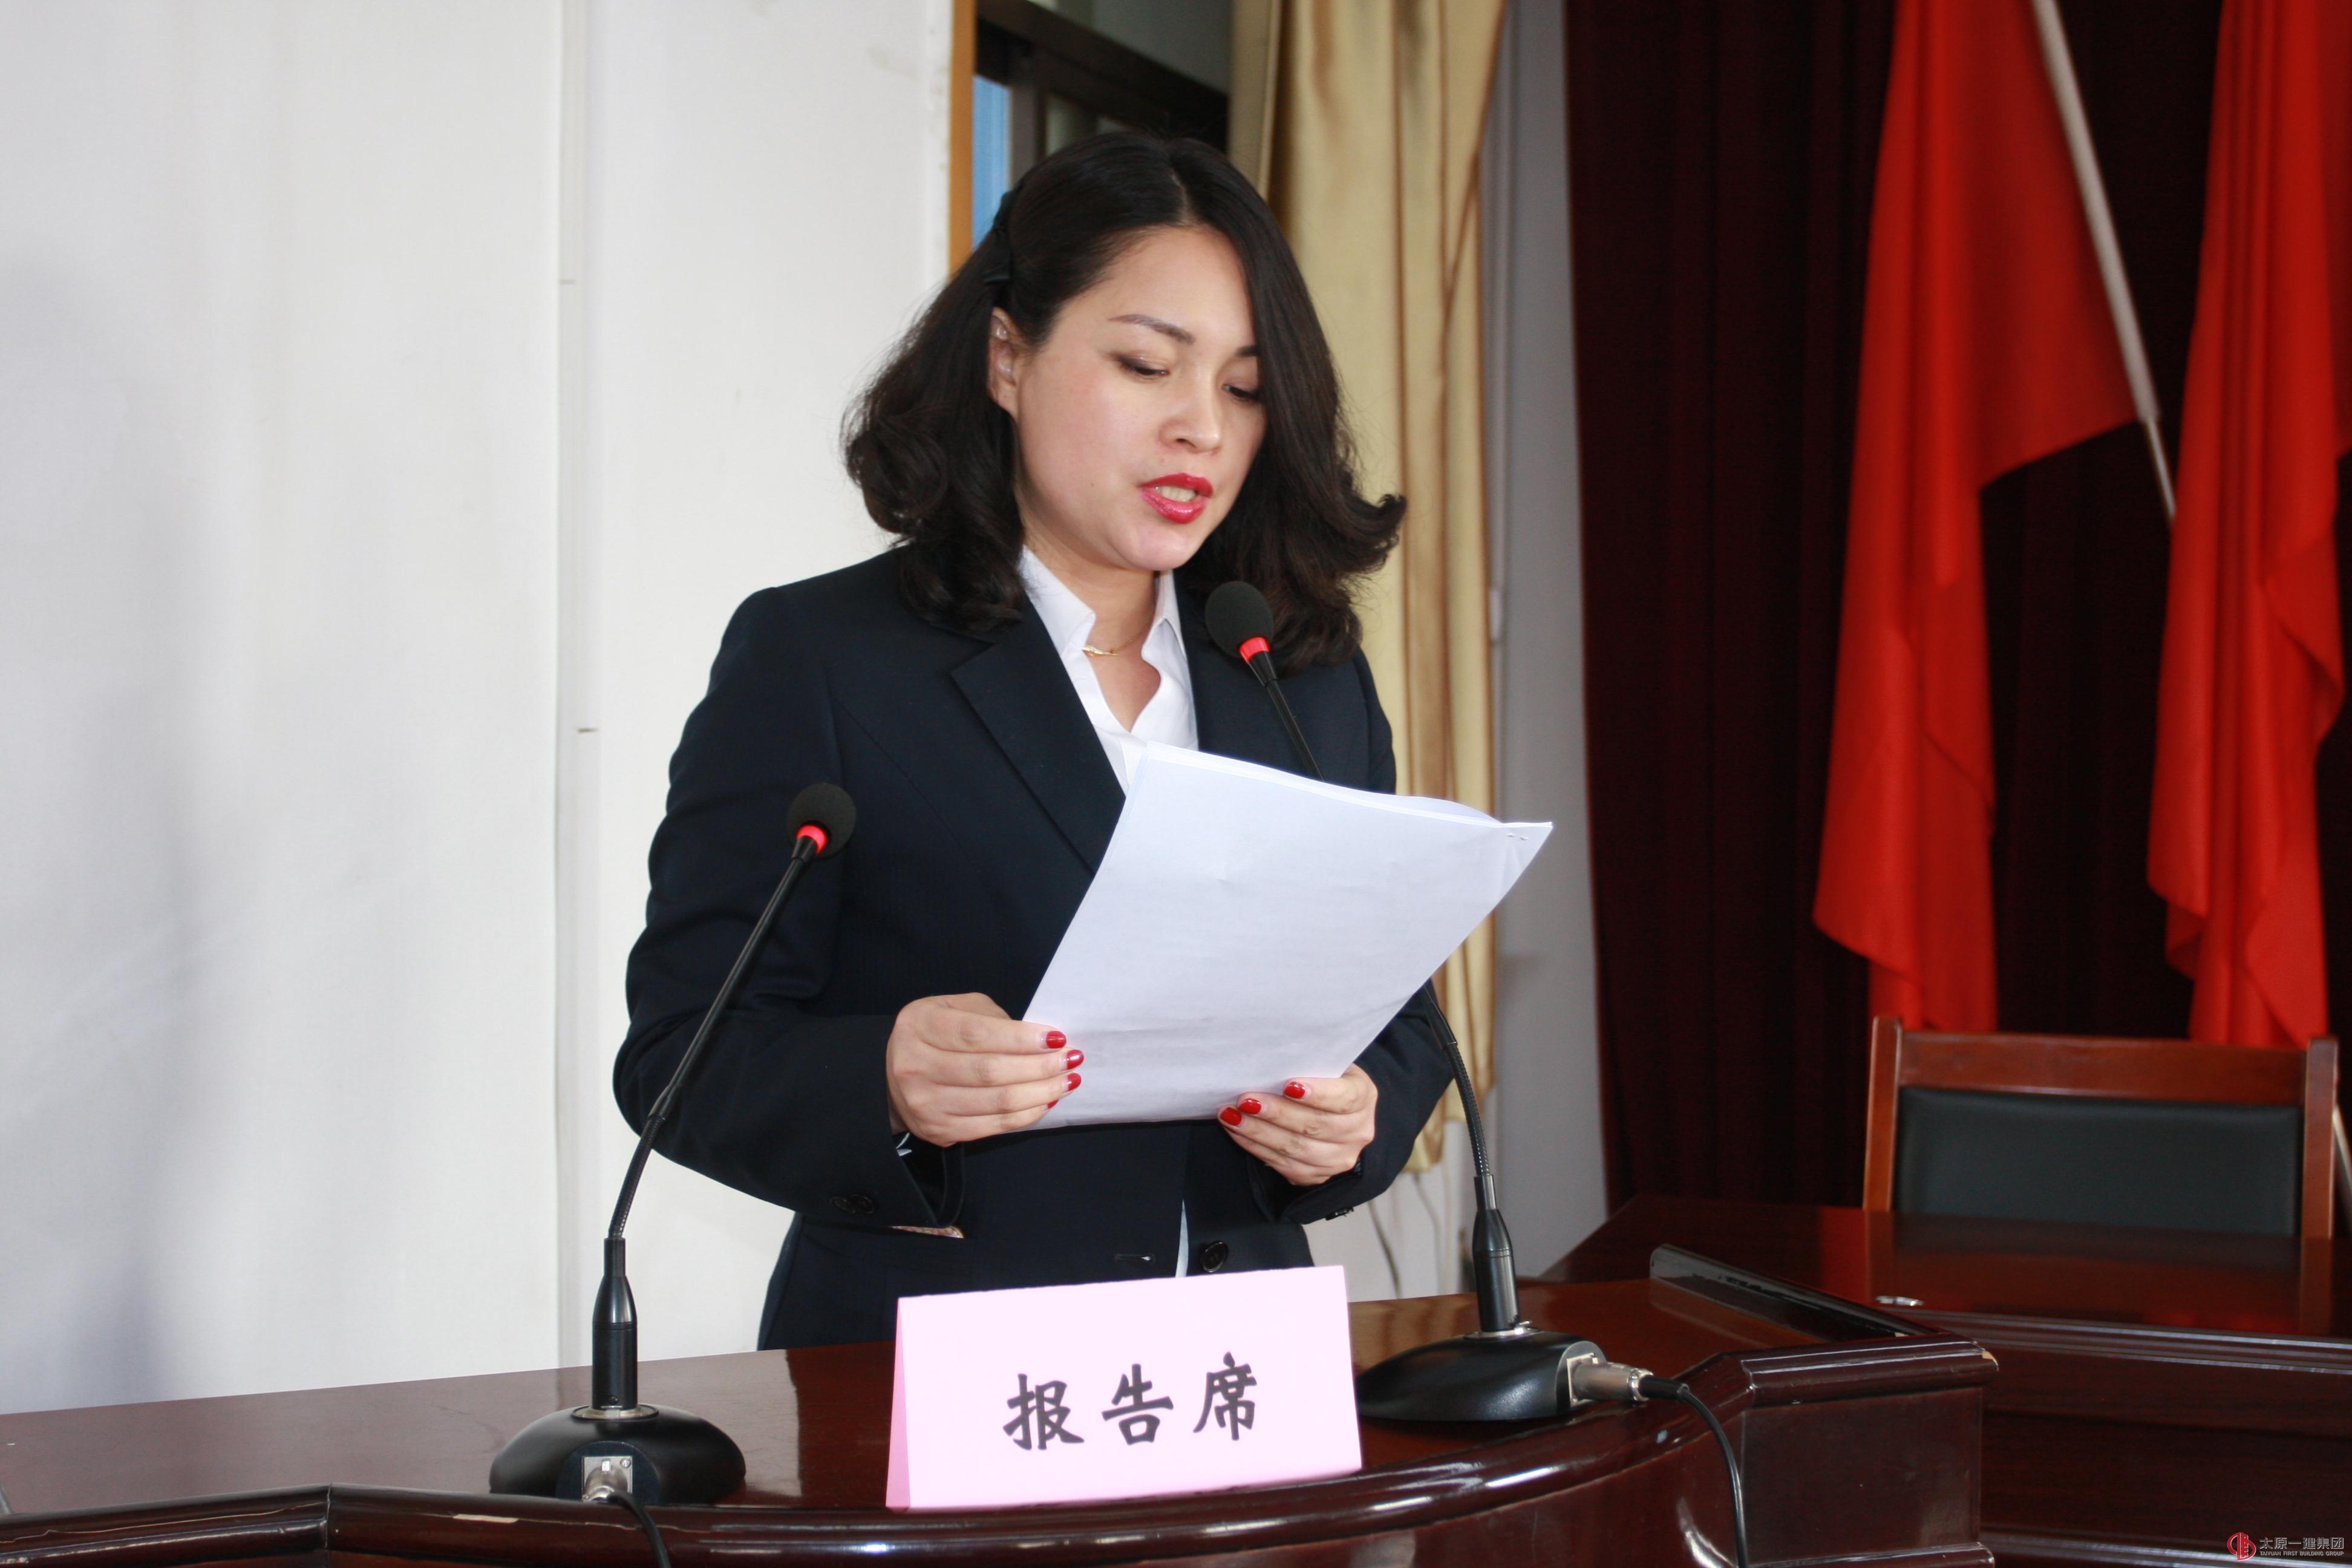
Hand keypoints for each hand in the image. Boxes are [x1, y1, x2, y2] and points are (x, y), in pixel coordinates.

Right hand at [885, 993, 1080, 1144]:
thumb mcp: (955, 1009)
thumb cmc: (937, 1035)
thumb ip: (991, 1019)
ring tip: (1068, 1081)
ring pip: (995, 1102)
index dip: (1020, 1038)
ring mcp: (924, 1103)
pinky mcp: (938, 1130)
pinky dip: (1026, 1114)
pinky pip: (993, 1126)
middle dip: (1039, 1066)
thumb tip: (1042, 1040)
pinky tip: (1046, 1101)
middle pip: (989, 1071)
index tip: (1057, 1038)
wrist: (893, 1077)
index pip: (977, 1035)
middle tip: (1072, 1059)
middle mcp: (915, 1066)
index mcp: (920, 1026)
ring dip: (1040, 1092)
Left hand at [1218, 1065, 1376, 1185]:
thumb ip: (1308, 1062)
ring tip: (1231, 1115)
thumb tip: (1270, 1059)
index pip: (1345, 1098)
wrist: (1330, 1108)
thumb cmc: (1321, 1077)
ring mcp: (1339, 1158)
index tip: (1288, 1085)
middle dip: (1276, 1112)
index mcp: (1364, 1096)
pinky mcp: (1317, 1175)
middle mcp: (1357, 1131)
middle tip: (1245, 1099)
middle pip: (1315, 1126)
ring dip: (1258, 1132)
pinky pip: (1284, 1165)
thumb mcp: (1325, 1063)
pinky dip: (1256, 1147)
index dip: (1318, 1093)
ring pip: (1296, 1149)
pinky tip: (1237, 1131)